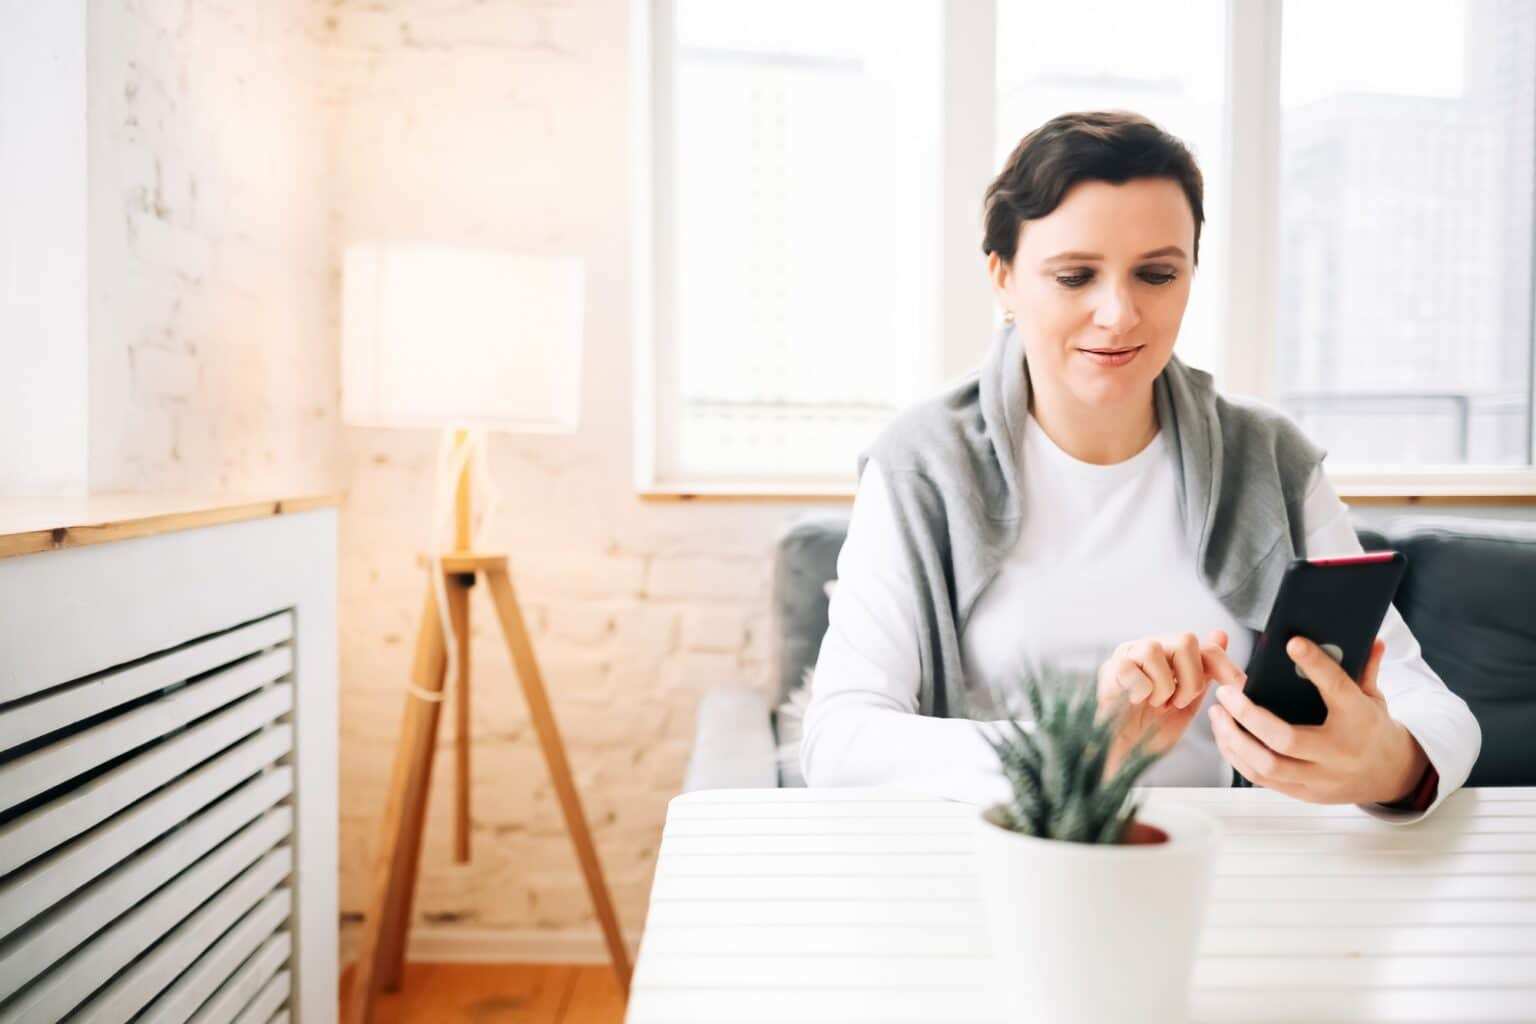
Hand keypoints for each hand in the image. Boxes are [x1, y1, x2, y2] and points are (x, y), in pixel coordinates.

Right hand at [1097, 630, 1246, 775]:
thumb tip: (1221, 635)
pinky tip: (1135, 702)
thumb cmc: (1150, 731)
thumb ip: (1204, 674)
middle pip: (1185, 640)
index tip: (1238, 688)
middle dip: (1191, 678)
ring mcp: (1128, 655)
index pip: (1206, 647)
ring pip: (1155, 649)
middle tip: (1179, 703)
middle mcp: (1151, 649)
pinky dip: (1140, 690)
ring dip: (1163, 685)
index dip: (1225, 666)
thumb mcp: (1186, 704)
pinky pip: (1131, 667)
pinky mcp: (1109, 668)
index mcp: (1172, 657)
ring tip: (1155, 704)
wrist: (1122, 756)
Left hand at [1209, 635, 1429, 804]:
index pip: (1338, 690)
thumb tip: (1370, 638)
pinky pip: (1263, 779)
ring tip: (1217, 713)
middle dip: (1249, 715)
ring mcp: (1320, 778)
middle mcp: (1338, 753)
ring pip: (1268, 765)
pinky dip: (1238, 757)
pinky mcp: (1305, 793)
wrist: (1392, 775)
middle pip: (1286, 739)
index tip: (1292, 643)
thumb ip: (1365, 669)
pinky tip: (1224, 736)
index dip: (1316, 665)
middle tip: (1226, 691)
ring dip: (1234, 739)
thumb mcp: (1374, 697)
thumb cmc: (1372, 728)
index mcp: (1360, 720)